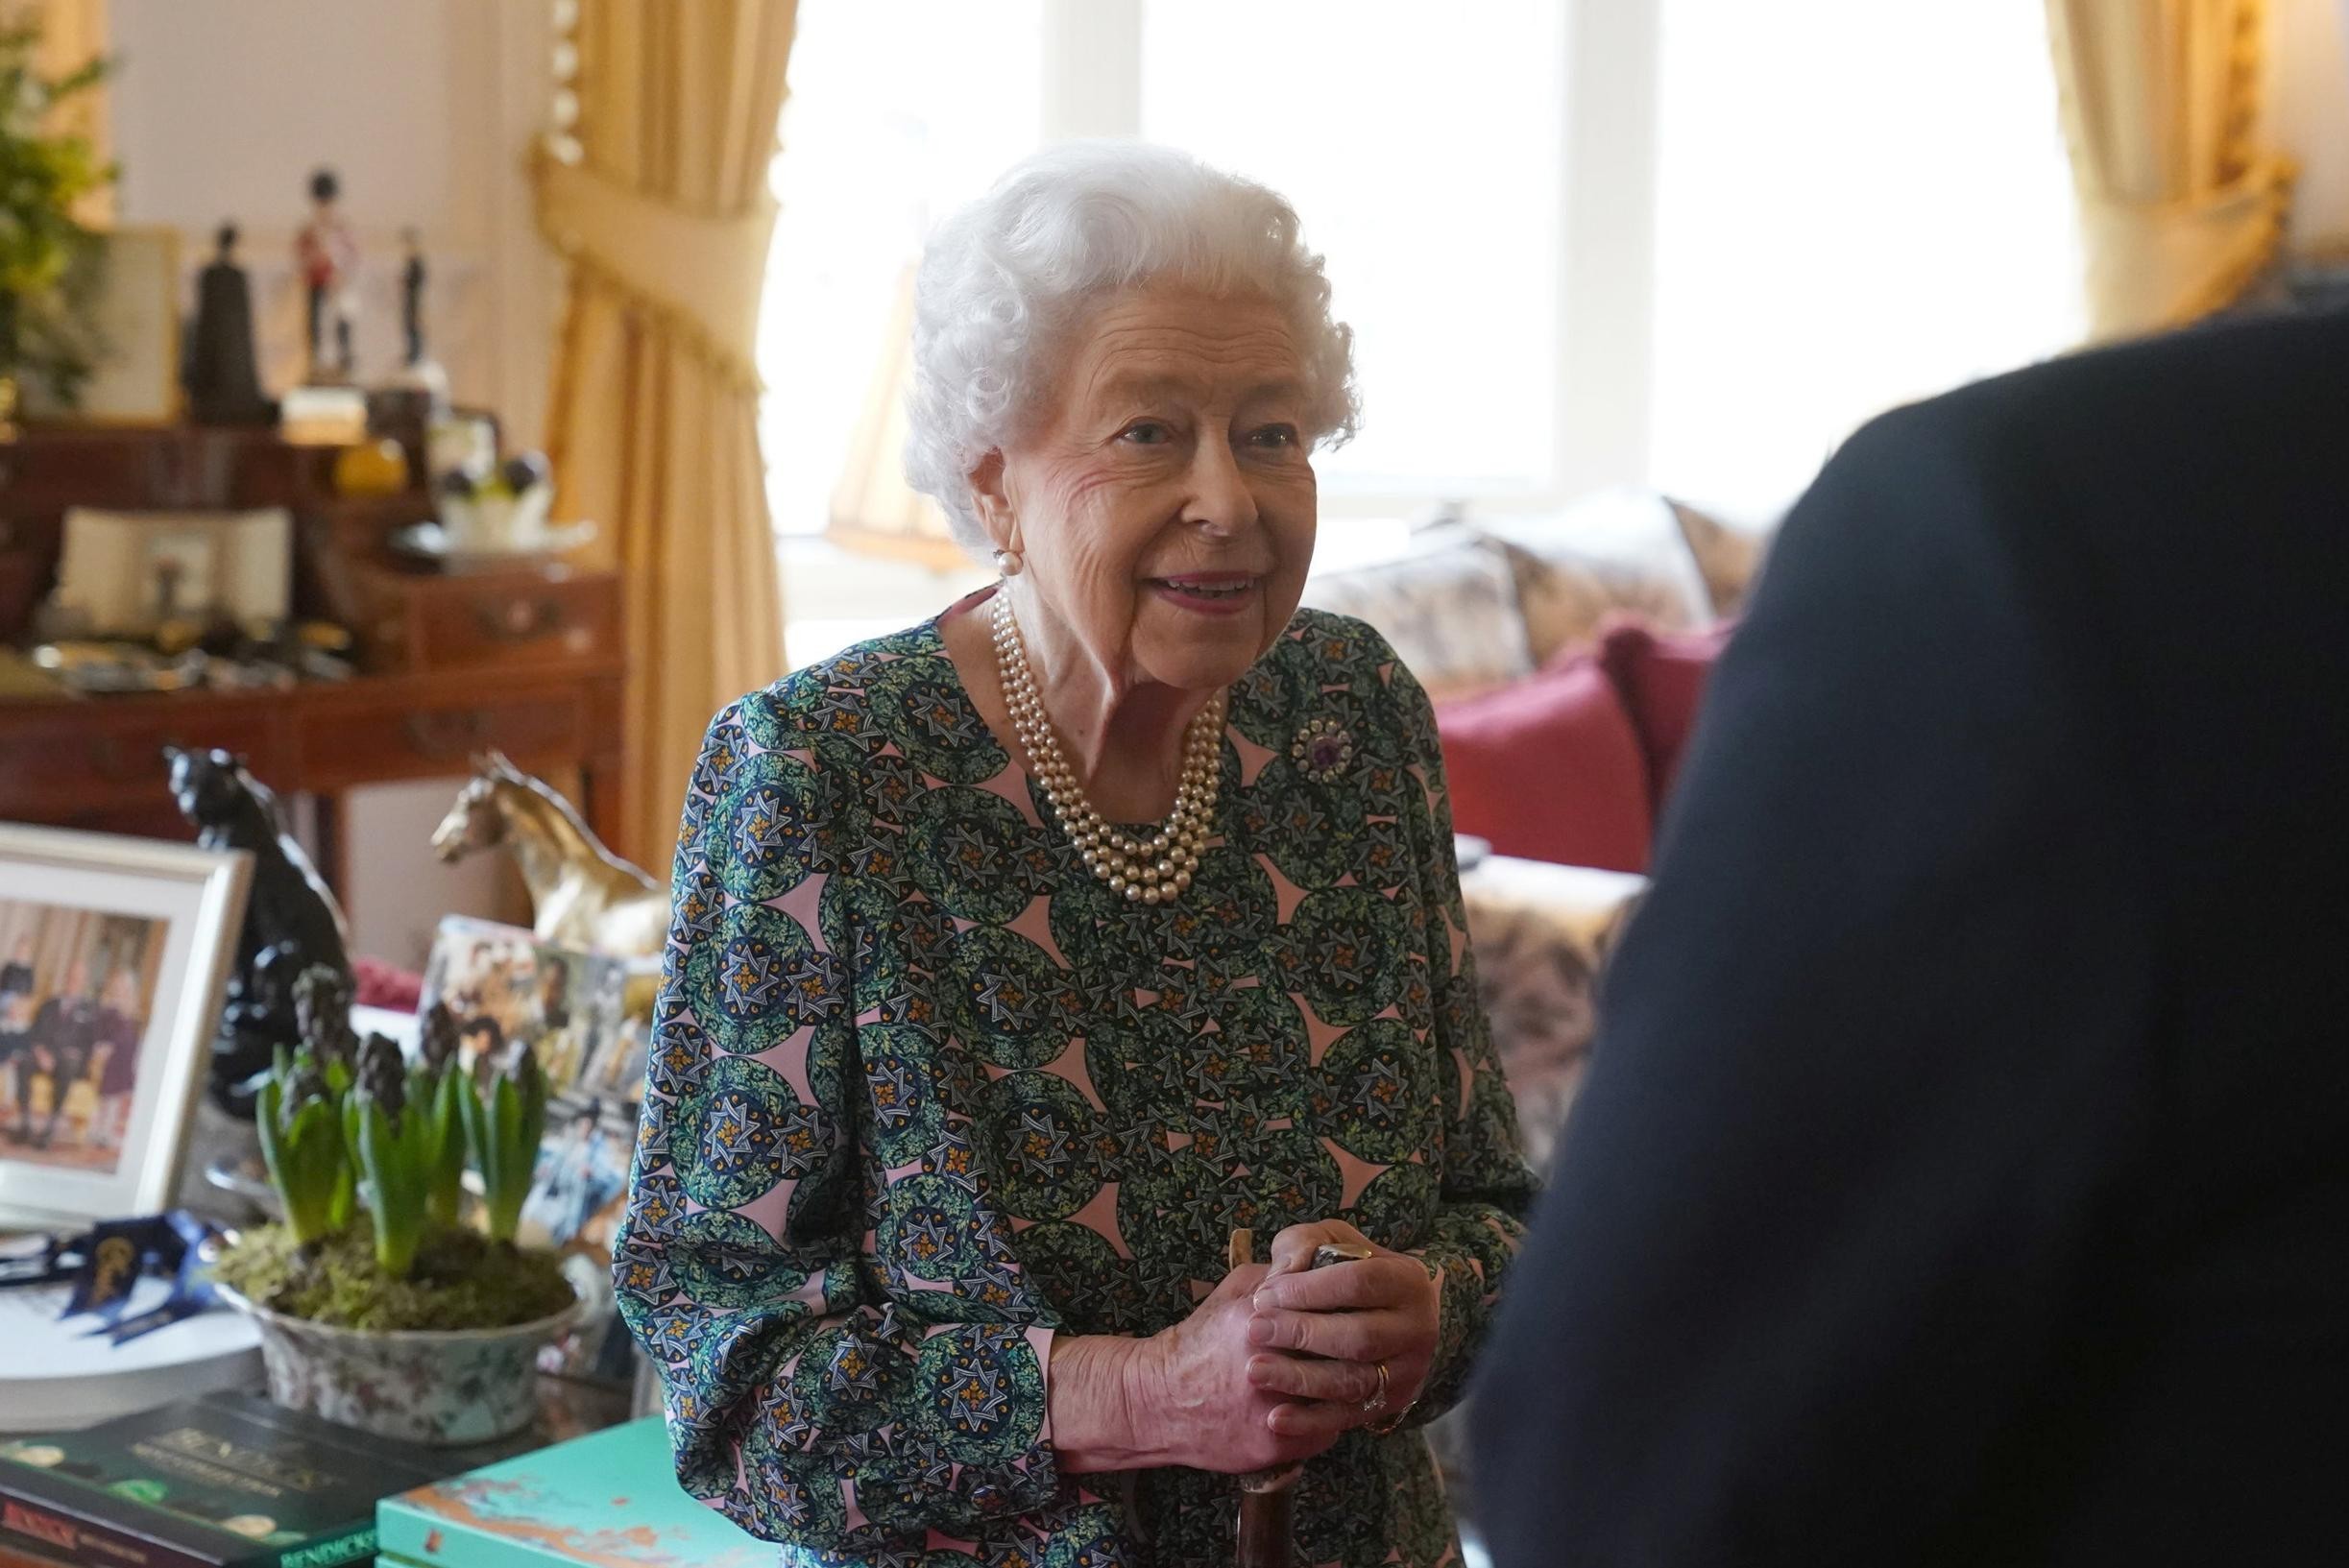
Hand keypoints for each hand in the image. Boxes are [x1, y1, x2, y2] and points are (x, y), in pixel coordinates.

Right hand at [1129, 1262, 1344, 1473]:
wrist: (1159, 1400)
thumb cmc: (1200, 1341)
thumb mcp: (1231, 1293)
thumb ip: (1276, 1276)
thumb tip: (1320, 1263)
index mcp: (1260, 1321)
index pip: (1329, 1312)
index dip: (1349, 1312)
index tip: (1361, 1310)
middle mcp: (1268, 1366)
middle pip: (1342, 1357)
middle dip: (1359, 1351)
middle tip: (1368, 1346)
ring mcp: (1271, 1410)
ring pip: (1341, 1399)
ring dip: (1350, 1387)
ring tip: (1351, 1375)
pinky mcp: (1273, 1445)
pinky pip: (1326, 1432)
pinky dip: (1329, 1420)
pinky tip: (1322, 1407)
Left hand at [1245, 1220, 1441, 1436]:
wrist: (1388, 1313)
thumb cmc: (1346, 1270)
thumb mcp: (1331, 1242)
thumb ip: (1305, 1244)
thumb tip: (1283, 1274)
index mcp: (1407, 1280)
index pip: (1358, 1282)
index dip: (1308, 1290)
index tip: (1264, 1296)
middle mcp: (1417, 1328)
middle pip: (1358, 1336)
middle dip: (1301, 1334)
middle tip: (1254, 1330)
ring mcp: (1408, 1371)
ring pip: (1354, 1381)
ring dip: (1300, 1379)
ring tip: (1255, 1370)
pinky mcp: (1391, 1403)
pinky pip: (1349, 1417)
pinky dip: (1310, 1421)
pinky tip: (1275, 1418)